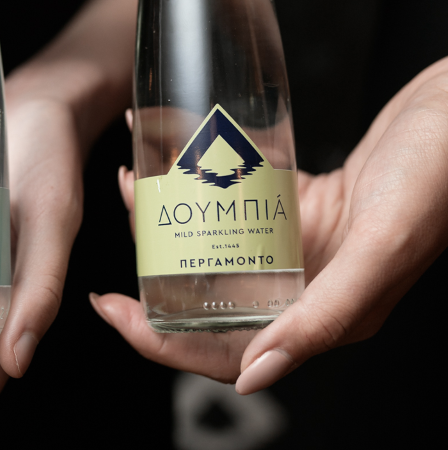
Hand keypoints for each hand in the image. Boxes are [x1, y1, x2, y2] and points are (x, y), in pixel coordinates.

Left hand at [92, 59, 447, 391]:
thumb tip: (253, 377)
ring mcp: (296, 241)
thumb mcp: (381, 246)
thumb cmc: (437, 175)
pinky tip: (176, 147)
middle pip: (208, 291)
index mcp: (322, 315)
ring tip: (138, 174)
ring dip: (173, 213)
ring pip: (216, 241)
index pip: (224, 351)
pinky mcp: (295, 200)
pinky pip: (236, 197)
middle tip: (125, 213)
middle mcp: (303, 284)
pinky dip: (204, 176)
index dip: (159, 340)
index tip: (109, 307)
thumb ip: (325, 316)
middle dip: (154, 260)